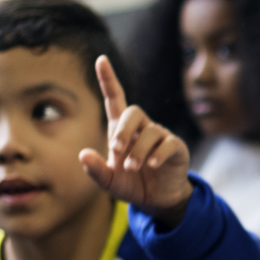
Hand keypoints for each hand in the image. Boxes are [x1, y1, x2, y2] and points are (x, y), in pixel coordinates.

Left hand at [79, 56, 192, 227]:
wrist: (157, 200)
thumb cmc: (131, 185)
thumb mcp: (108, 182)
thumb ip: (95, 170)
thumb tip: (83, 154)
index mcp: (122, 130)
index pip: (115, 99)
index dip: (108, 79)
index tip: (101, 59)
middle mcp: (142, 128)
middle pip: (134, 112)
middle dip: (123, 130)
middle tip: (116, 150)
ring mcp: (161, 136)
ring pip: (150, 131)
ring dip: (138, 150)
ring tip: (133, 168)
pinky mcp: (176, 148)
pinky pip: (168, 144)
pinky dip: (157, 154)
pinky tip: (151, 165)